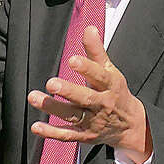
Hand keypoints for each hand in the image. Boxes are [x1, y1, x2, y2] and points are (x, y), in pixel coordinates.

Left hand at [28, 26, 151, 162]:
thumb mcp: (110, 71)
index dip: (87, 68)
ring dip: (53, 108)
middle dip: (69, 91)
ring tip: (34, 97)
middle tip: (51, 83)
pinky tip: (36, 126)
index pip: (99, 76)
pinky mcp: (84, 135)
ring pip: (73, 115)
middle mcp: (102, 104)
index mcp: (110, 85)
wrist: (129, 124)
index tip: (72, 60)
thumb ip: (96, 51)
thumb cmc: (114, 92)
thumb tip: (89, 28)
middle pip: (86, 98)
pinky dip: (51, 132)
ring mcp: (93, 121)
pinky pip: (67, 135)